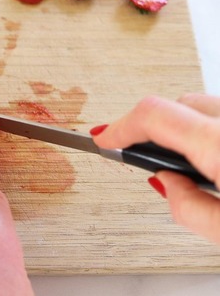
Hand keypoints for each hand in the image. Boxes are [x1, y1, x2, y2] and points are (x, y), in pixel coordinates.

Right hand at [92, 93, 219, 243]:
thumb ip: (190, 209)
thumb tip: (168, 184)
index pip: (153, 116)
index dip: (119, 128)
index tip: (104, 140)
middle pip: (180, 103)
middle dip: (156, 127)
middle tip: (146, 159)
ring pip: (205, 106)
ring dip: (189, 127)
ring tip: (190, 162)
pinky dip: (212, 128)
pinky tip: (215, 157)